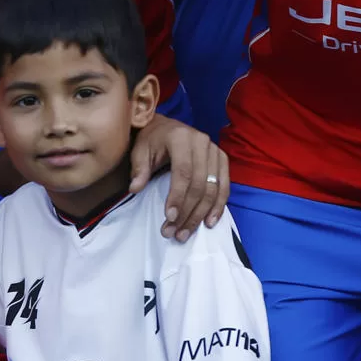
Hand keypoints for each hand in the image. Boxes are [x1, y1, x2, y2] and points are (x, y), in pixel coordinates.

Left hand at [130, 114, 227, 240]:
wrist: (166, 127)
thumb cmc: (151, 140)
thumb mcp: (140, 150)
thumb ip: (139, 169)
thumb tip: (135, 188)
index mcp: (180, 137)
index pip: (183, 172)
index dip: (178, 197)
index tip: (170, 218)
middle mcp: (201, 142)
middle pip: (200, 184)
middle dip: (188, 211)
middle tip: (175, 232)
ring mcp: (214, 150)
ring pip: (213, 188)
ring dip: (201, 214)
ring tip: (186, 233)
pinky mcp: (222, 159)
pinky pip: (224, 185)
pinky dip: (218, 206)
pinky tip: (209, 222)